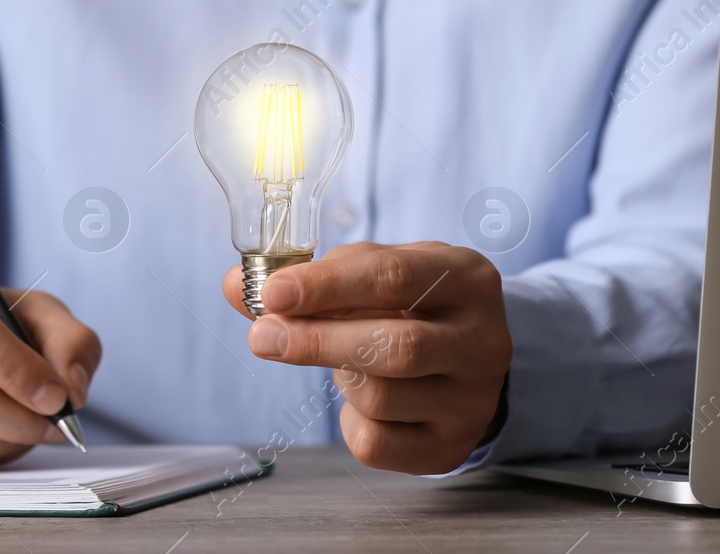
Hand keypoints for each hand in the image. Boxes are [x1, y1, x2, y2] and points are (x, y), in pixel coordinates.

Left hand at [222, 241, 510, 474]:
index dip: (327, 286)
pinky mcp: (451, 446)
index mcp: (466, 278)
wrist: (466, 359)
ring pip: (380, 395)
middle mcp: (483, 339)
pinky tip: (359, 399)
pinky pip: (376, 442)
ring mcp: (473, 399)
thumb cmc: (410, 304)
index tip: (273, 293)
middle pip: (394, 345)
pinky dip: (349, 419)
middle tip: (264, 336)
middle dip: (317, 340)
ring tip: (338, 359)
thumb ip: (310, 277)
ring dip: (337, 376)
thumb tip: (237, 287)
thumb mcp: (372, 272)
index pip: (393, 277)